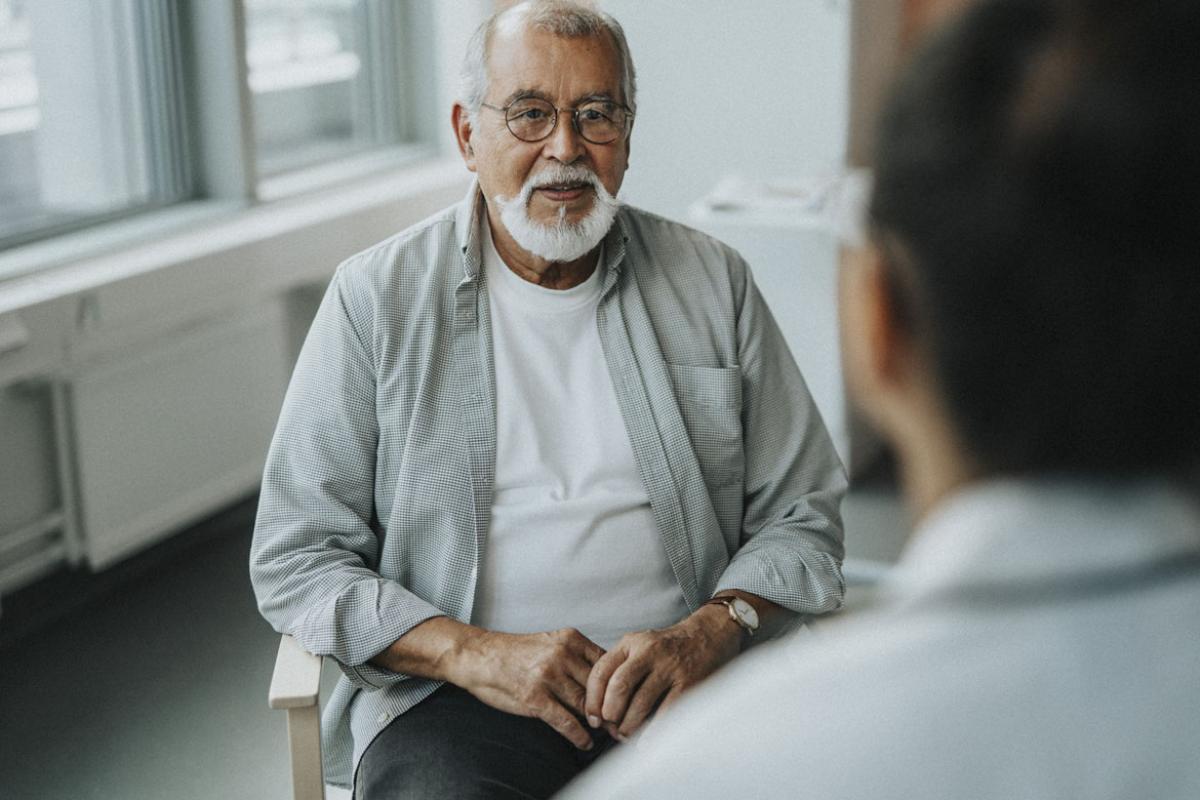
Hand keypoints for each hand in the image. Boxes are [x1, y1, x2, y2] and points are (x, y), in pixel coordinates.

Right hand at [447, 627, 605, 749]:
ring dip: (597, 723)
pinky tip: (583, 742)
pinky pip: (565, 721)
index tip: (625, 699)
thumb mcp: (551, 642)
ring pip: (585, 705)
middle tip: (619, 721)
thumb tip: (604, 678)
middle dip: (610, 706)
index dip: (617, 685)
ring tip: (604, 733)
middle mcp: (563, 655)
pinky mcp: (535, 697)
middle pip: (599, 686)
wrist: (479, 656)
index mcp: (570, 639)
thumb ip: (576, 656)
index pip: (607, 664)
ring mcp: (549, 676)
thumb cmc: (515, 653)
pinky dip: (578, 735)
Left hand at [584, 605, 740, 739]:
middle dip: (610, 714)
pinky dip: (653, 732)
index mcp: (631, 643)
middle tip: (609, 729)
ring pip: (641, 702)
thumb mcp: (639, 646)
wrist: (707, 635)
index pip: (601, 671)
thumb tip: (599, 708)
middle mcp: (649, 652)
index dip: (592, 699)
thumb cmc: (666, 648)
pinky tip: (645, 742)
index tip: (593, 718)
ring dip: (629, 726)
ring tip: (625, 735)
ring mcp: (670, 667)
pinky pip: (666, 712)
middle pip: (619, 686)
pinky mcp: (689, 682)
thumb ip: (619, 667)